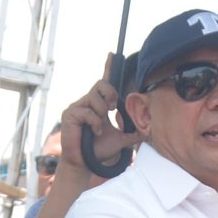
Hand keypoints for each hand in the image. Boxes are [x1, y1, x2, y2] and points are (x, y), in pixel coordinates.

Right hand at [58, 64, 140, 178]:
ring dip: (102, 114)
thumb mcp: (121, 140)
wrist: (85, 163)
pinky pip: (87, 112)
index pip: (105, 82)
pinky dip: (94, 123)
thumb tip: (147, 132)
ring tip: (99, 127)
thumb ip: (133, 134)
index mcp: (99, 105)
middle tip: (113, 108)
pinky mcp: (70, 114)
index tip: (113, 54)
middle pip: (101, 84)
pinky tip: (94, 132)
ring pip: (95, 98)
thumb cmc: (99, 150)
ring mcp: (77, 107)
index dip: (108, 67)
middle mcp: (88, 102)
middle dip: (110, 95)